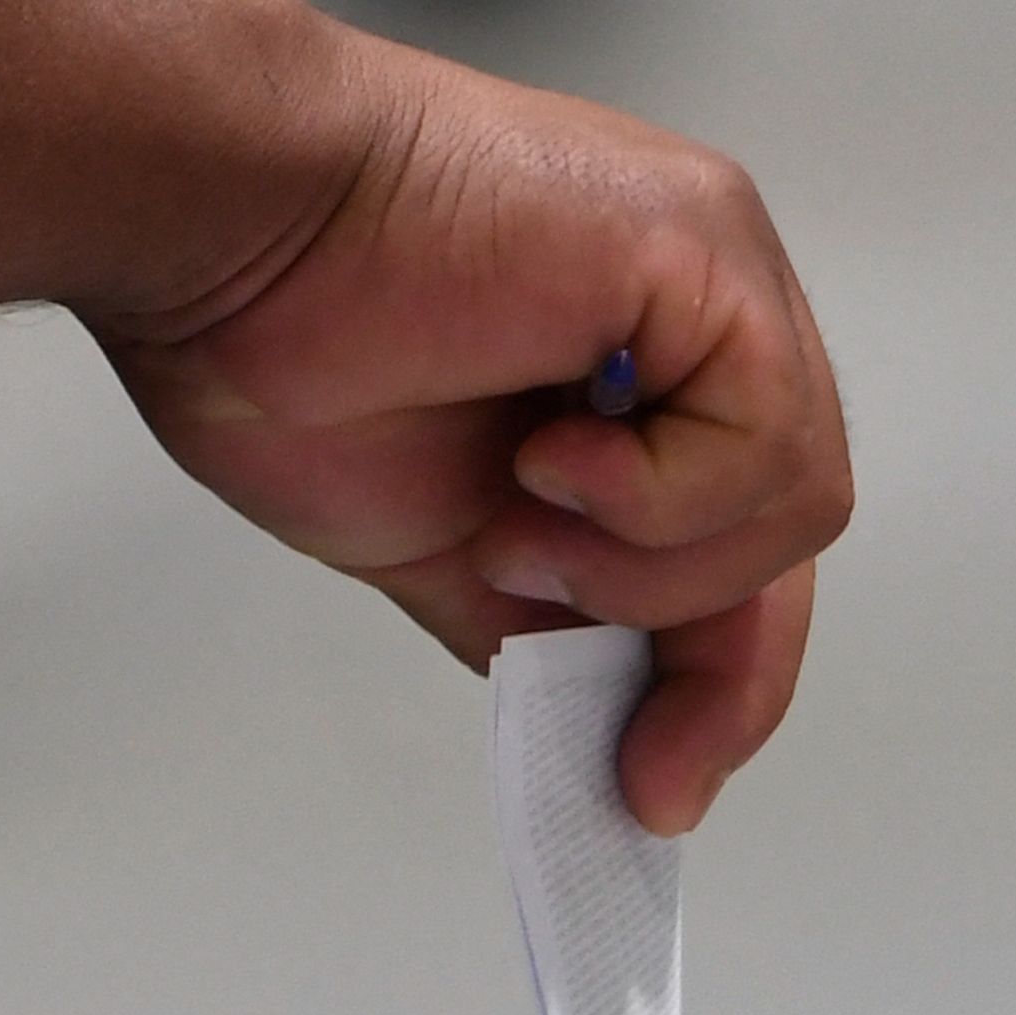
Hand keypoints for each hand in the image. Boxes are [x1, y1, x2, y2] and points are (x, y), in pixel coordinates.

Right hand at [100, 43, 850, 835]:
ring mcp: (713, 272)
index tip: (654, 789)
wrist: (223, 225)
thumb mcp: (443, 539)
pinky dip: (657, 498)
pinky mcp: (702, 253)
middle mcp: (700, 311)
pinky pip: (765, 440)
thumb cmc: (288, 338)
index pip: (745, 544)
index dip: (716, 682)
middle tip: (629, 756)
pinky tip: (546, 467)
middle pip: (791, 534)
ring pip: (792, 505)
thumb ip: (542, 616)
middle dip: (713, 669)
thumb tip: (604, 724)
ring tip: (518, 532)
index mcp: (644, 369)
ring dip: (648, 569)